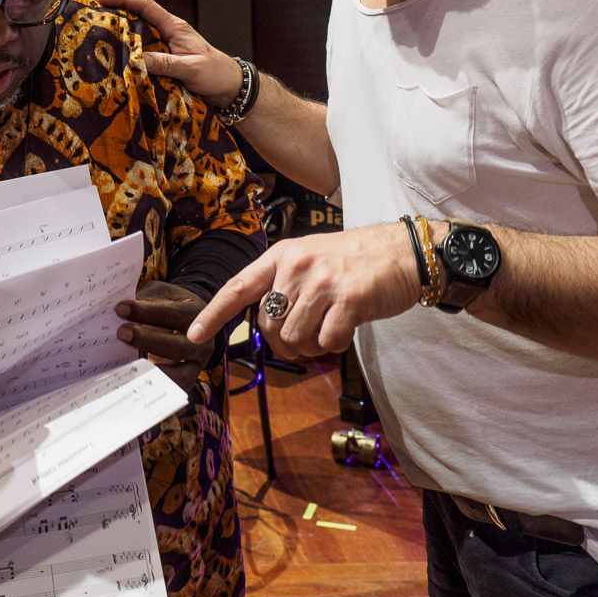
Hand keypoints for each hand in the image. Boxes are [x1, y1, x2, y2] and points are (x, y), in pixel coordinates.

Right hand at [87, 0, 242, 107]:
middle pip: (139, 4)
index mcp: (173, 26)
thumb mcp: (190, 69)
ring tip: (97, 7)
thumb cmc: (214, 73)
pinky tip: (114, 32)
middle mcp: (168, 27)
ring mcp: (166, 37)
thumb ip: (164, 64)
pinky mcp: (164, 49)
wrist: (228, 83)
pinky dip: (125, 28)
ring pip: (138, 17)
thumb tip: (135, 59)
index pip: (145, 4)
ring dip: (118, 10)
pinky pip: (141, 33)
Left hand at [115, 280, 212, 390]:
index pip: (172, 313)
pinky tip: (133, 382)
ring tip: (126, 363)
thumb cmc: (168, 305)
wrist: (191, 324)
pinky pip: (171, 389)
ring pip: (179, 373)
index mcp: (196, 314)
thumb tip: (117, 307)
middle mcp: (202, 342)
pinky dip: (153, 387)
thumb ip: (144, 299)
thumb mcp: (160, 295)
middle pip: (178, 345)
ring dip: (151, 369)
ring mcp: (197, 364)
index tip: (120, 309)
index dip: (146, 311)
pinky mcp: (187, 381)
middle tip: (121, 332)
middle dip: (147, 340)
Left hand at [184, 223, 420, 357]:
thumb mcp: (312, 259)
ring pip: (295, 338)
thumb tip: (267, 325)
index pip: (238, 287)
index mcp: (283, 255)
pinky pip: (327, 342)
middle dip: (284, 341)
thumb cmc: (356, 261)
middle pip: (269, 325)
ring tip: (329, 328)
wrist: (403, 252)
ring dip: (311, 345)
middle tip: (308, 335)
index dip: (213, 313)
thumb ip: (285, 283)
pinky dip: (336, 344)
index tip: (194, 334)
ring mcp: (322, 282)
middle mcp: (298, 266)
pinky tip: (348, 327)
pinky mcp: (348, 300)